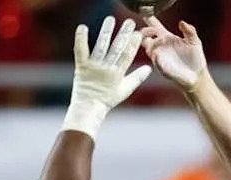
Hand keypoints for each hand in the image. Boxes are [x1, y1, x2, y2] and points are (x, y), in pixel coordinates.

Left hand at [62, 16, 151, 137]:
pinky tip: (83, 27)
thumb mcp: (126, 90)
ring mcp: (93, 67)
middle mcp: (106, 69)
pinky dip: (81, 39)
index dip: (133, 43)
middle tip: (129, 21)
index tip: (137, 33)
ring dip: (106, 32)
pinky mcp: (81, 66)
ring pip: (101, 46)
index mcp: (118, 74)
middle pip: (117, 48)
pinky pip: (81, 50)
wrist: (89, 108)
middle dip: (123, 34)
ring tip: (110, 19)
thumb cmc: (108, 100)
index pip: (127, 55)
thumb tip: (149, 68)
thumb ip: (137, 78)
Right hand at [141, 17, 206, 90]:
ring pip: (148, 47)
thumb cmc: (195, 58)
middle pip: (144, 36)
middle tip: (151, 30)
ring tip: (160, 40)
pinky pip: (156, 62)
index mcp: (167, 38)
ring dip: (152, 43)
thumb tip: (182, 22)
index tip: (145, 14)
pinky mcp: (163, 68)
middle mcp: (161, 46)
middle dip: (145, 31)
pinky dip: (156, 57)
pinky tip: (157, 54)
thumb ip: (189, 30)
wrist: (197, 75)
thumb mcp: (194, 41)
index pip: (154, 26)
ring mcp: (160, 57)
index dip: (148, 19)